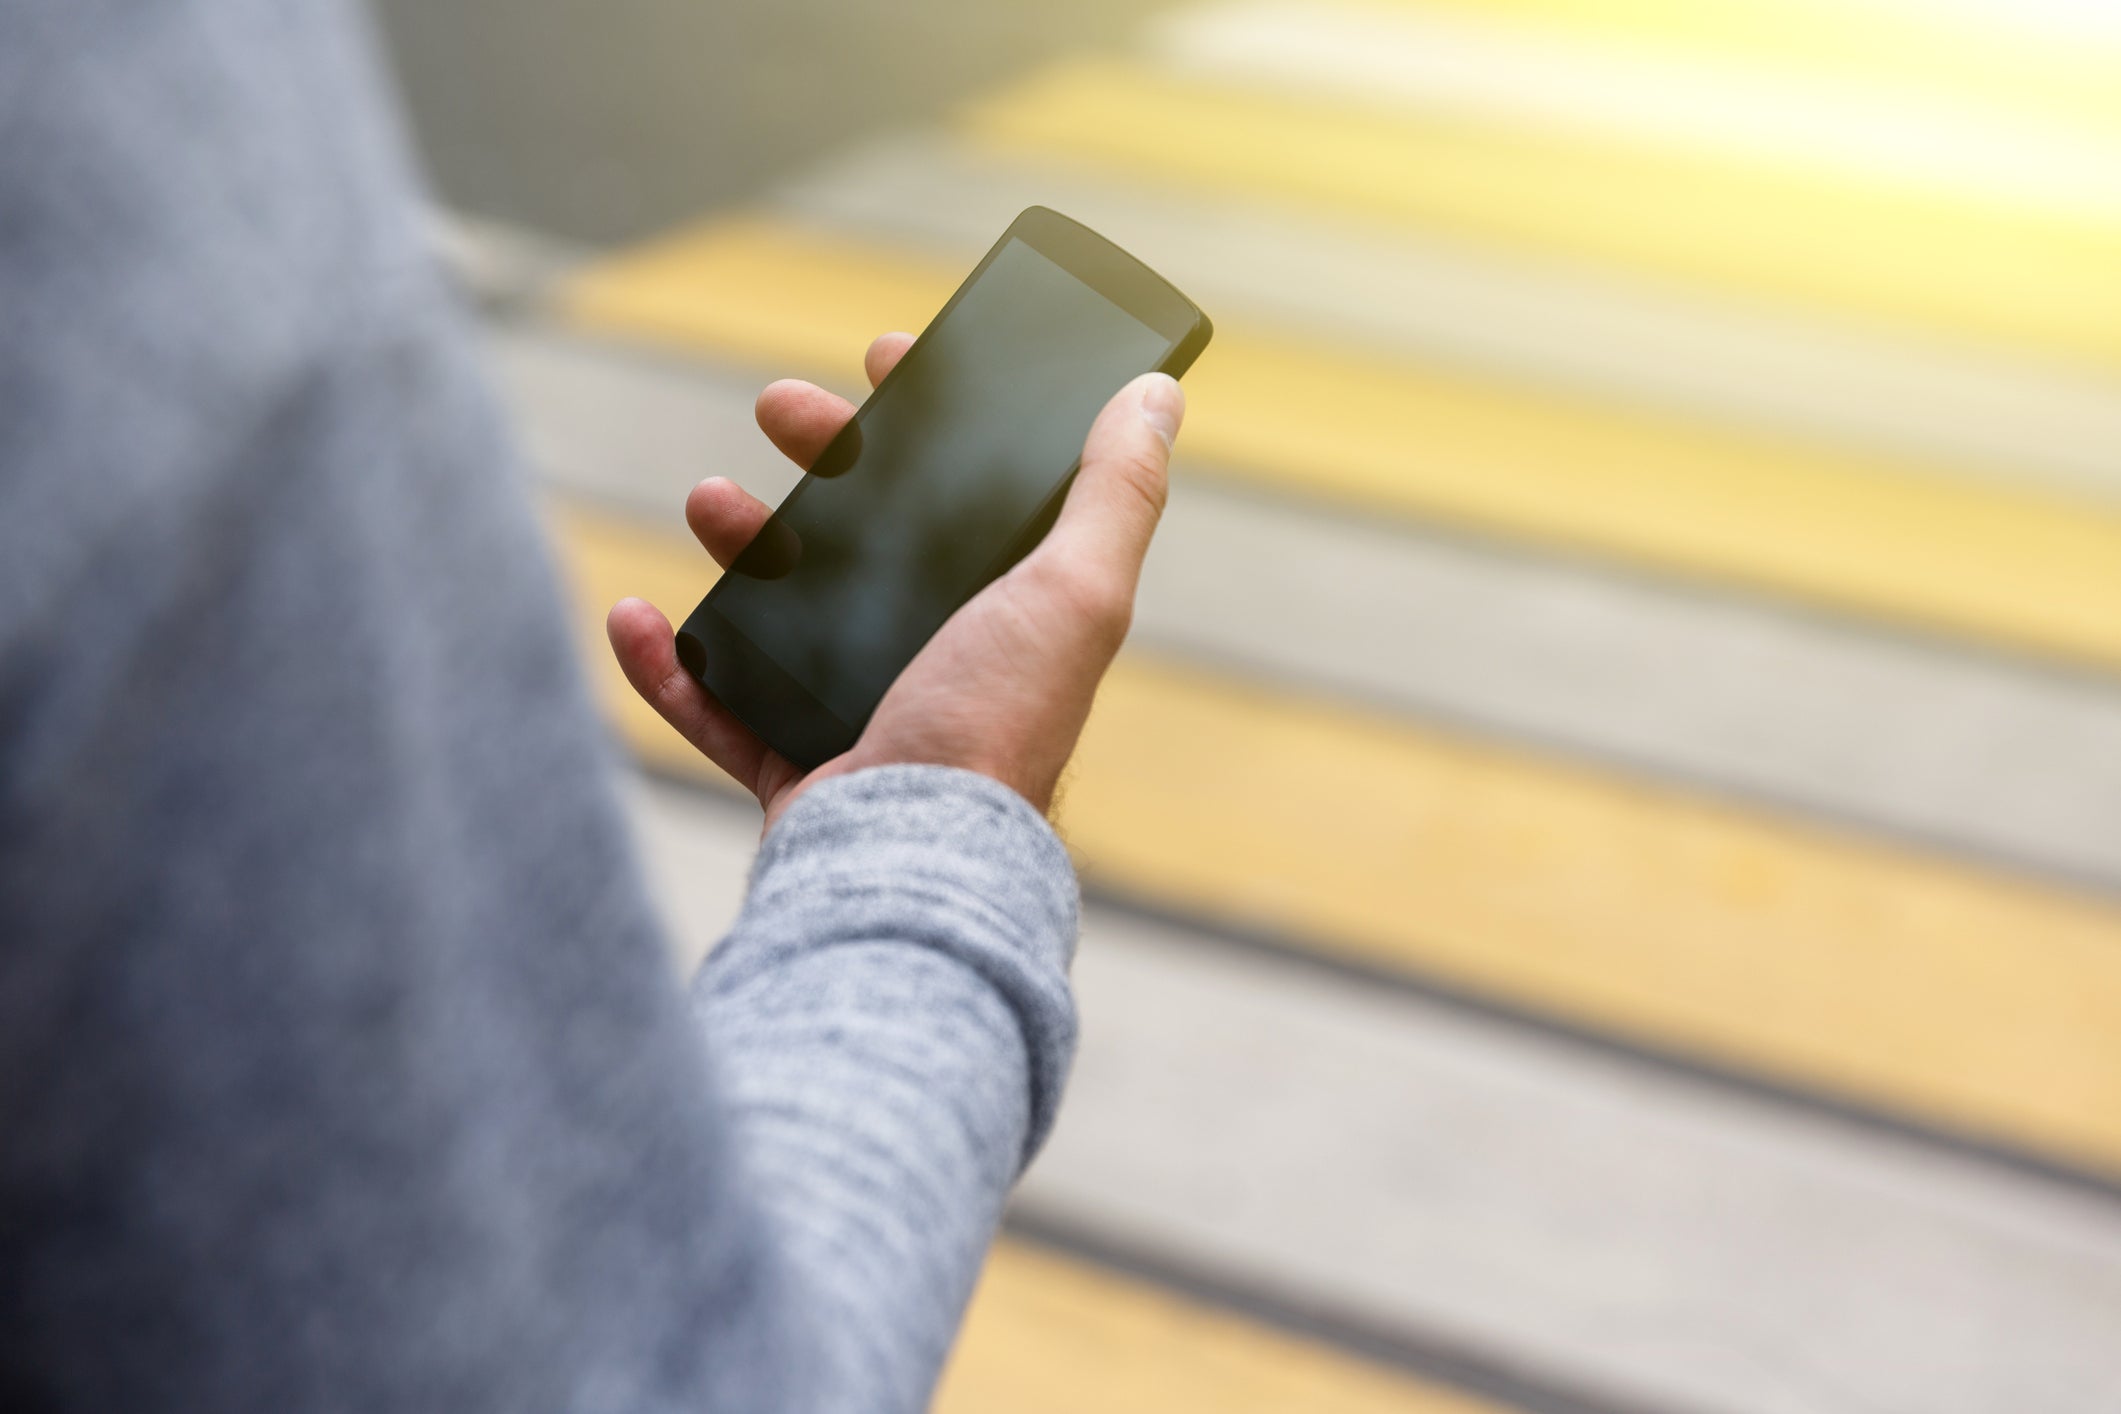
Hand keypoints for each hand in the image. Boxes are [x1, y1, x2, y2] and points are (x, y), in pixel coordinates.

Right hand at [606, 331, 1184, 829]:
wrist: (910, 861)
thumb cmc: (995, 726)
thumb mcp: (1076, 592)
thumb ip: (1117, 494)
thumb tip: (1158, 396)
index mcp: (1006, 615)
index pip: (970, 495)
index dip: (933, 418)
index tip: (889, 356)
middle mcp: (941, 662)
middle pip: (869, 536)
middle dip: (820, 458)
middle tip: (780, 405)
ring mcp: (862, 719)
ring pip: (786, 612)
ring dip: (739, 545)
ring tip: (707, 502)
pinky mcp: (796, 776)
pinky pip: (715, 709)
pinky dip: (669, 665)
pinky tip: (634, 618)